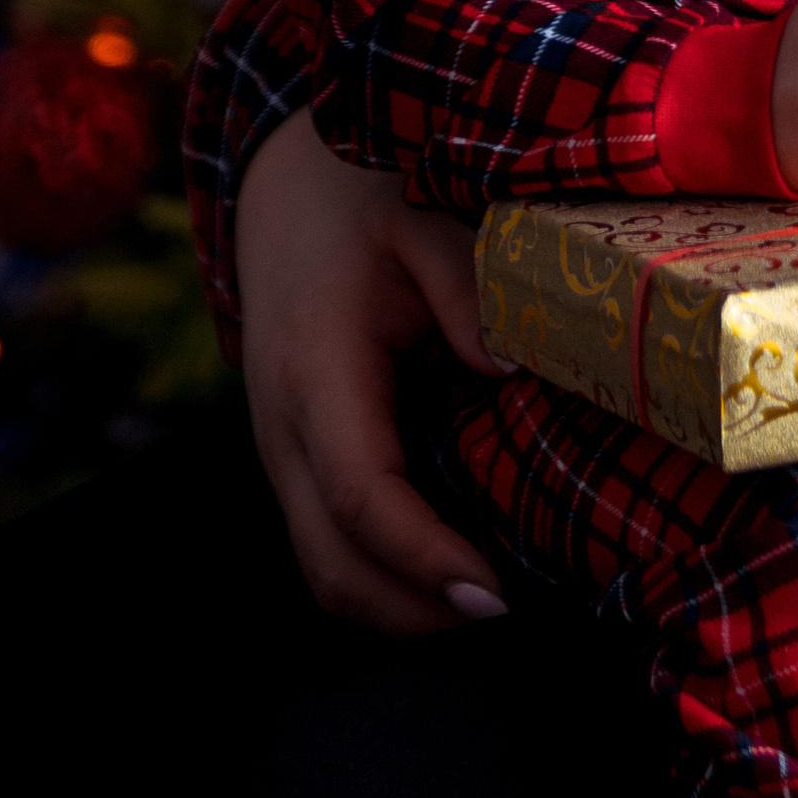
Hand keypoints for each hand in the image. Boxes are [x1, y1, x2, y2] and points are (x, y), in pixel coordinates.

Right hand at [235, 106, 508, 636]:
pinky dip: (381, 573)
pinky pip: (327, 539)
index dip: (424, 558)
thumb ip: (470, 291)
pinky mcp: (297, 452)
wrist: (285, 182)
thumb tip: (514, 372)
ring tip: (489, 605)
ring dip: (398, 606)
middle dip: (415, 612)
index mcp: (317, 375)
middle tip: (510, 615)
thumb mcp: (424, 216)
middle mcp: (284, 428)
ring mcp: (282, 447)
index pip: (361, 498)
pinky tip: (450, 568)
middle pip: (331, 564)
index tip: (494, 596)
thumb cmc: (361, 195)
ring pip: (322, 567)